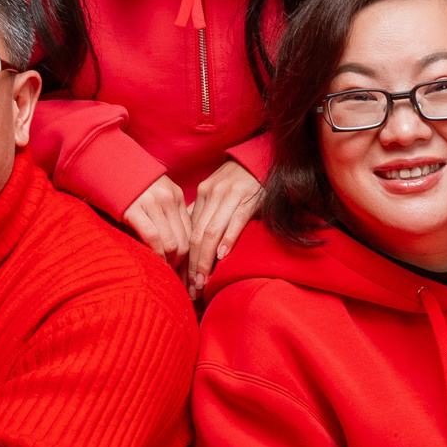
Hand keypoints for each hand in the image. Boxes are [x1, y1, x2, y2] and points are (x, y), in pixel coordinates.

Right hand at [121, 175, 190, 271]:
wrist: (108, 166)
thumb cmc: (131, 187)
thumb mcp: (157, 195)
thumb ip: (169, 214)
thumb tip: (178, 244)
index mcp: (177, 196)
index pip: (191, 231)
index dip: (189, 254)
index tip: (184, 268)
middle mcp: (169, 199)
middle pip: (184, 241)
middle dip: (181, 263)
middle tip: (175, 275)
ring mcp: (152, 203)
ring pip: (171, 242)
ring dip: (168, 262)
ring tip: (163, 269)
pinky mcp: (134, 209)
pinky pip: (152, 237)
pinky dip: (155, 253)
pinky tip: (152, 260)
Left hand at [185, 161, 264, 297]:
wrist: (262, 157)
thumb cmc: (240, 179)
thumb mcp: (218, 192)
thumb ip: (205, 211)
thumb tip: (189, 237)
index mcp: (203, 194)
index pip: (189, 232)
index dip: (186, 259)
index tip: (185, 280)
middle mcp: (212, 195)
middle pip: (197, 235)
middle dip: (193, 265)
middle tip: (192, 288)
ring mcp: (229, 196)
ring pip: (211, 232)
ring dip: (205, 260)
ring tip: (203, 280)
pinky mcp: (248, 198)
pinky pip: (235, 221)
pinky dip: (227, 239)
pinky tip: (222, 257)